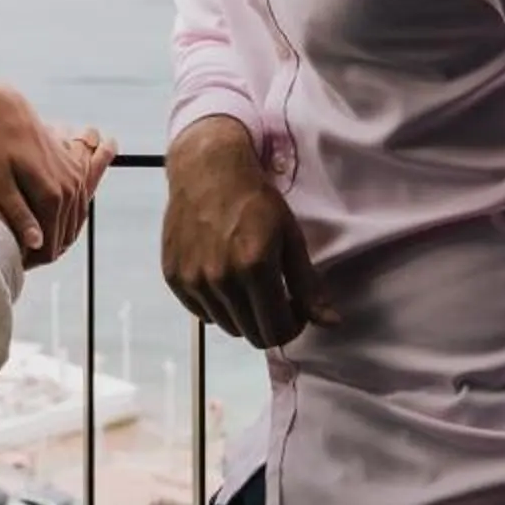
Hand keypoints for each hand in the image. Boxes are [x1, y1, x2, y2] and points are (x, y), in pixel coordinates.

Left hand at [0, 87, 108, 264]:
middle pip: (65, 237)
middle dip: (46, 252)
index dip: (34, 261)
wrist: (7, 112)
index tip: (16, 266)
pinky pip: (81, 205)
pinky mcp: (77, 171)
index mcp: (52, 196)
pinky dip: (72, 220)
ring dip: (60, 239)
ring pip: (75, 224)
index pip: (50, 245)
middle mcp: (70, 189)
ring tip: (36, 249)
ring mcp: (76, 179)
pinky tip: (57, 229)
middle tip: (22, 261)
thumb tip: (37, 244)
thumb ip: (18, 214)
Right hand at [160, 119, 336, 346]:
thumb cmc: (255, 200)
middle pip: (251, 335)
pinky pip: (201, 312)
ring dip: (242, 315)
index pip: (277, 332)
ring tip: (247, 286)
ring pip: (226, 326)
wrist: (207, 170)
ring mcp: (193, 279)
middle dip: (269, 323)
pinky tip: (224, 279)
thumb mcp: (291, 238)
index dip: (292, 326)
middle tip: (274, 298)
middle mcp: (220, 279)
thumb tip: (331, 324)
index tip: (294, 309)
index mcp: (255, 268)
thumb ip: (308, 286)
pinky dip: (217, 305)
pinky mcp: (173, 276)